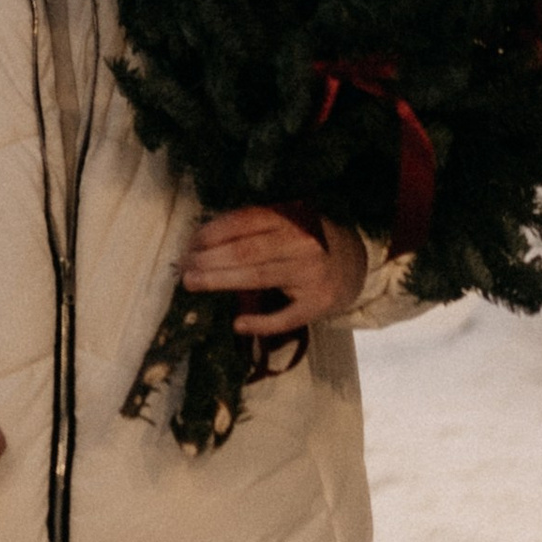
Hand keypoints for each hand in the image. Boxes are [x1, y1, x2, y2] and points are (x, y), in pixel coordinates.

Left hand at [181, 207, 368, 338]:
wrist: (358, 262)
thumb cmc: (311, 240)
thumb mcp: (290, 221)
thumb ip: (256, 226)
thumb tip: (202, 238)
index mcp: (293, 217)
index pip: (245, 221)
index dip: (213, 232)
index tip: (189, 243)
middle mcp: (303, 243)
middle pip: (246, 251)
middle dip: (209, 259)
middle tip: (183, 266)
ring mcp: (312, 274)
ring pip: (258, 278)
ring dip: (220, 281)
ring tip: (192, 283)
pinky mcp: (318, 304)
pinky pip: (285, 317)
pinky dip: (261, 322)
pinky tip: (238, 324)